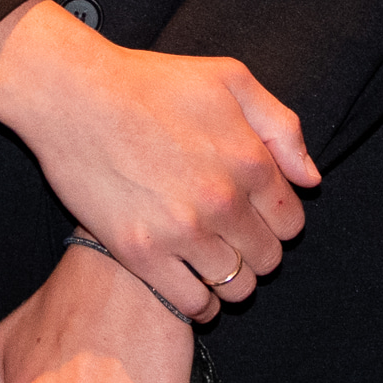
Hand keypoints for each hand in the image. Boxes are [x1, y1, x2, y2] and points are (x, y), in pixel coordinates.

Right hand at [0, 0, 316, 315]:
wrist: (72, 95)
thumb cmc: (149, 82)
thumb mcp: (230, 79)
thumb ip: (281, 127)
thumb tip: (310, 180)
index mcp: (250, 160)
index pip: (291, 223)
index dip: (275, 222)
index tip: (253, 216)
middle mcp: (223, 201)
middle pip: (267, 260)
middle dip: (255, 252)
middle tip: (229, 239)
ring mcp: (182, 231)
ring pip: (236, 287)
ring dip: (229, 280)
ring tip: (209, 262)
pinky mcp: (141, 253)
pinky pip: (193, 303)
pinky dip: (200, 304)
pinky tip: (190, 286)